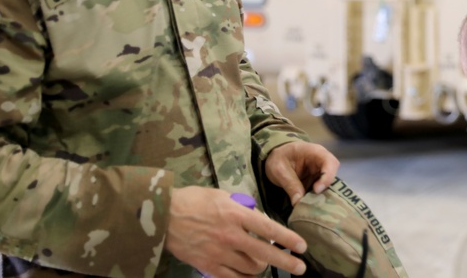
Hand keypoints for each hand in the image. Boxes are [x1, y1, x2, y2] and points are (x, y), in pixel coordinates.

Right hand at [165, 185, 307, 276]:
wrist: (164, 216)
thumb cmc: (194, 201)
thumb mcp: (222, 196)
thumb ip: (244, 208)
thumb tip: (262, 220)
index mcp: (235, 214)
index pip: (269, 230)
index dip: (288, 240)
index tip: (302, 246)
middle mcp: (230, 236)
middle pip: (265, 254)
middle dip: (287, 262)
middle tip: (300, 268)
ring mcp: (219, 253)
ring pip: (252, 268)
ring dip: (262, 267)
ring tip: (266, 264)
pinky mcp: (208, 266)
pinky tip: (251, 275)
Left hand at [265, 141, 338, 205]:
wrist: (275, 158)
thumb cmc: (278, 158)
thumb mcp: (279, 170)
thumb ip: (290, 184)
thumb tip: (298, 203)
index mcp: (314, 152)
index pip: (330, 162)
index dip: (327, 177)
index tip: (316, 190)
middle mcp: (322, 162)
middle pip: (333, 176)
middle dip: (326, 190)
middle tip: (314, 203)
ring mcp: (320, 172)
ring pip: (329, 186)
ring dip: (321, 197)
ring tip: (310, 207)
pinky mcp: (317, 182)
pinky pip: (321, 191)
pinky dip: (316, 199)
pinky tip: (308, 206)